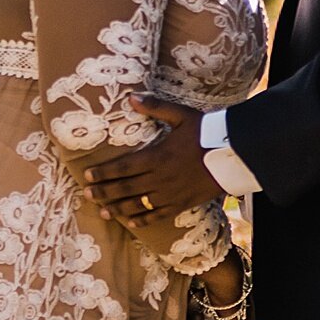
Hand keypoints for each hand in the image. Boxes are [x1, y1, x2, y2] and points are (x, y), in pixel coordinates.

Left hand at [85, 97, 219, 224]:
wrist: (233, 154)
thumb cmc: (206, 132)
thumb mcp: (181, 115)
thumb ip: (155, 106)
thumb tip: (131, 97)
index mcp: (157, 157)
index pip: (123, 167)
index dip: (103, 173)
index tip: (87, 176)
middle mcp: (160, 179)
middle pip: (125, 188)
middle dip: (104, 192)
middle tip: (86, 195)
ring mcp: (170, 194)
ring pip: (138, 205)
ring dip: (118, 208)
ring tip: (102, 212)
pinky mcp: (182, 204)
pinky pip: (158, 216)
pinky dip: (142, 220)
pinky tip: (130, 223)